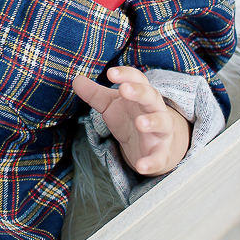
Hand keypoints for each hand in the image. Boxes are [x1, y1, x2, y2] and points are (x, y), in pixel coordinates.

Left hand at [72, 66, 190, 175]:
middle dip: (139, 92)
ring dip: (153, 122)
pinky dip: (152, 162)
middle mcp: (154, 109)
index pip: (137, 79)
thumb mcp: (111, 106)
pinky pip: (160, 157)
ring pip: (163, 122)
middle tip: (124, 90)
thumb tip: (76, 79)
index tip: (110, 73)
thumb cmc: (131, 118)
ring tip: (141, 123)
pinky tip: (141, 166)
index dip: (126, 75)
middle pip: (151, 96)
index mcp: (140, 95)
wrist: (154, 145)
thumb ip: (94, 94)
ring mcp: (161, 131)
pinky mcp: (162, 153)